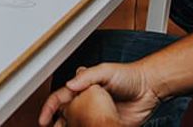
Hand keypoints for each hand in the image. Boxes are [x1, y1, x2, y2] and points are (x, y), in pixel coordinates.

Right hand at [39, 63, 159, 126]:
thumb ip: (86, 77)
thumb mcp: (105, 71)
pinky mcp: (107, 126)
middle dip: (56, 124)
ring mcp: (96, 116)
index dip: (49, 108)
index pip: (60, 98)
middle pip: (65, 115)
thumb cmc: (128, 76)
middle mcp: (87, 102)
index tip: (43, 119)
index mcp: (83, 88)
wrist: (149, 89)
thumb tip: (69, 85)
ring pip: (77, 126)